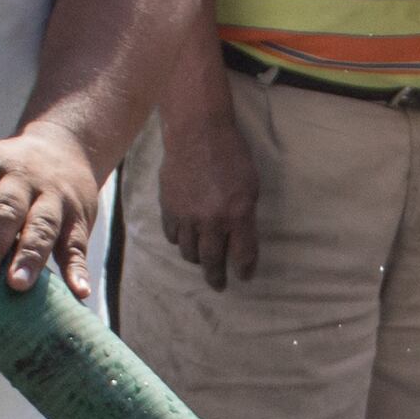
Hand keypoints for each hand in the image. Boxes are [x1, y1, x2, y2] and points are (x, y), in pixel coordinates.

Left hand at [0, 123, 102, 292]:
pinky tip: (79, 291)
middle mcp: (23, 178)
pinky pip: (78, 244)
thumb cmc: (9, 178)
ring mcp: (54, 196)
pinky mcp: (79, 216)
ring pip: (42, 225)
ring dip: (30, 256)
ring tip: (17, 284)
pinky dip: (78, 268)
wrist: (66, 145)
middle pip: (6, 209)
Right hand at [158, 103, 257, 288]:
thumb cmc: (231, 154)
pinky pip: (173, 235)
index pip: (243, 255)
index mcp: (238, 214)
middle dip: (216, 277)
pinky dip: (180, 240)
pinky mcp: (169, 208)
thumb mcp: (250, 185)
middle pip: (212, 261)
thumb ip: (245, 214)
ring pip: (189, 252)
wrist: (197, 132)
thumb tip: (239, 238)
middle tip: (219, 285)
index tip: (244, 277)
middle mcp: (212, 220)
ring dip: (197, 259)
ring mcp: (187, 216)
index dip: (244, 270)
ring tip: (202, 260)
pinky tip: (185, 238)